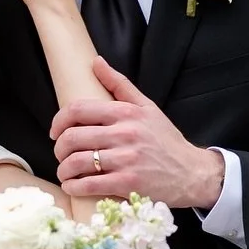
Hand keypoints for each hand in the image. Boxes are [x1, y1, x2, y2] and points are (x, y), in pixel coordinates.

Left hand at [52, 57, 225, 210]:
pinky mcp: (128, 184)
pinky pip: (89, 184)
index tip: (55, 131)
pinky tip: (73, 186)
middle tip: (61, 155)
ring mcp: (126, 160)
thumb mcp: (147, 107)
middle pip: (72, 137)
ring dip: (64, 170)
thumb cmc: (166, 140)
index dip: (59, 121)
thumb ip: (119, 85)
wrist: (193, 173)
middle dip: (59, 148)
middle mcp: (125, 134)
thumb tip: (96, 62)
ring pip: (77, 162)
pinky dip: (74, 186)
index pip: (78, 110)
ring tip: (65, 172)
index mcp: (126, 113)